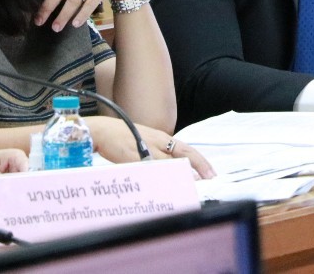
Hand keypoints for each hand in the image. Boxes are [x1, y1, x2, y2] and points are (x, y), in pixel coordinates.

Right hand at [88, 117, 214, 178]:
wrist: (102, 131)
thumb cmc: (123, 137)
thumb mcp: (145, 143)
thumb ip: (159, 154)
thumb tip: (173, 168)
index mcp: (162, 138)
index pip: (186, 149)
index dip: (200, 161)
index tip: (211, 172)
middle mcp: (158, 142)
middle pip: (183, 153)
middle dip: (198, 166)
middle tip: (210, 178)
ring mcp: (147, 148)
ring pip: (168, 161)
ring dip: (181, 172)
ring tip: (193, 183)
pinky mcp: (133, 156)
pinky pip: (150, 167)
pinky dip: (159, 175)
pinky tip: (166, 183)